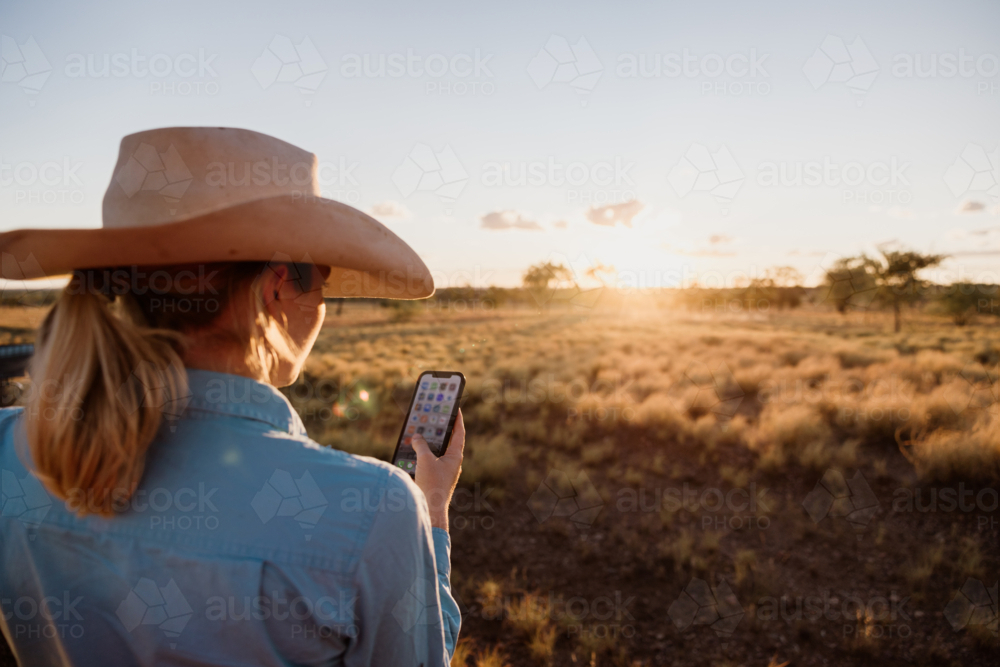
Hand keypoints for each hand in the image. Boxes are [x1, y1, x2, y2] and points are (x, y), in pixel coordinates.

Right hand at [411, 410, 464, 531]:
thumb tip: (416, 437)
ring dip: (429, 442)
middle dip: (440, 430)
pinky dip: (423, 455)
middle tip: (435, 417)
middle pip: (447, 441)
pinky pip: (430, 462)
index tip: (456, 408)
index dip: (457, 419)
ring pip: (437, 452)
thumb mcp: (425, 460)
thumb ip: (421, 445)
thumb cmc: (432, 485)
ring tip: (420, 431)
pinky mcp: (436, 478)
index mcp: (455, 456)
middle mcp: (452, 463)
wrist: (431, 510)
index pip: (459, 432)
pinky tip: (413, 452)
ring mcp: (444, 471)